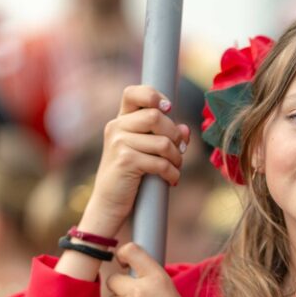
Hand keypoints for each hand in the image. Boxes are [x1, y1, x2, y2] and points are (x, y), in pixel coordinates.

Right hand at [85, 85, 190, 236]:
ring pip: (162, 142)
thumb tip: (185, 129)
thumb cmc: (131, 176)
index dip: (153, 95)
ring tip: (175, 167)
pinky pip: (160, 162)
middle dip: (174, 135)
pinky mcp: (125, 161)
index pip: (133, 93)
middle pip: (156, 116)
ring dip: (176, 157)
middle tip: (179, 151)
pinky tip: (171, 180)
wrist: (110, 203)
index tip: (168, 108)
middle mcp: (116, 127)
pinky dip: (172, 173)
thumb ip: (164, 136)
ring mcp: (118, 143)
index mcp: (121, 121)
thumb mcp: (147, 152)